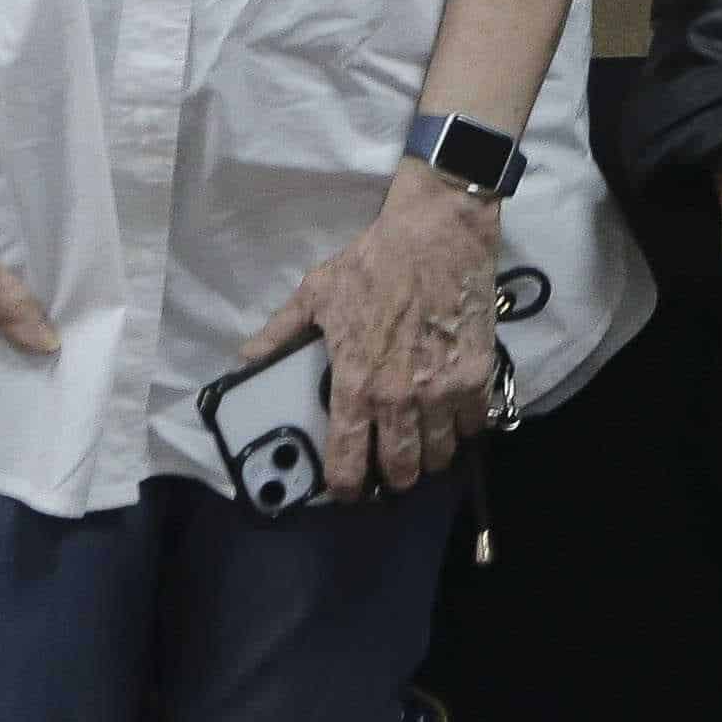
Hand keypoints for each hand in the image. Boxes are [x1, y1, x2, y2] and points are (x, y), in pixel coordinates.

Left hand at [241, 166, 499, 502]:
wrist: (436, 234)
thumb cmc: (374, 263)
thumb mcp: (316, 294)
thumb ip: (280, 333)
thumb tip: (246, 358)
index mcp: (354, 385)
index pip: (348, 462)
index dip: (346, 486)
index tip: (348, 488)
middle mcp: (398, 399)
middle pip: (401, 470)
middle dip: (393, 476)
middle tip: (390, 465)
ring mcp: (441, 391)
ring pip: (439, 455)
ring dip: (430, 455)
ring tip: (424, 443)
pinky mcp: (476, 375)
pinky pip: (474, 425)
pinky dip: (465, 427)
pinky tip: (455, 415)